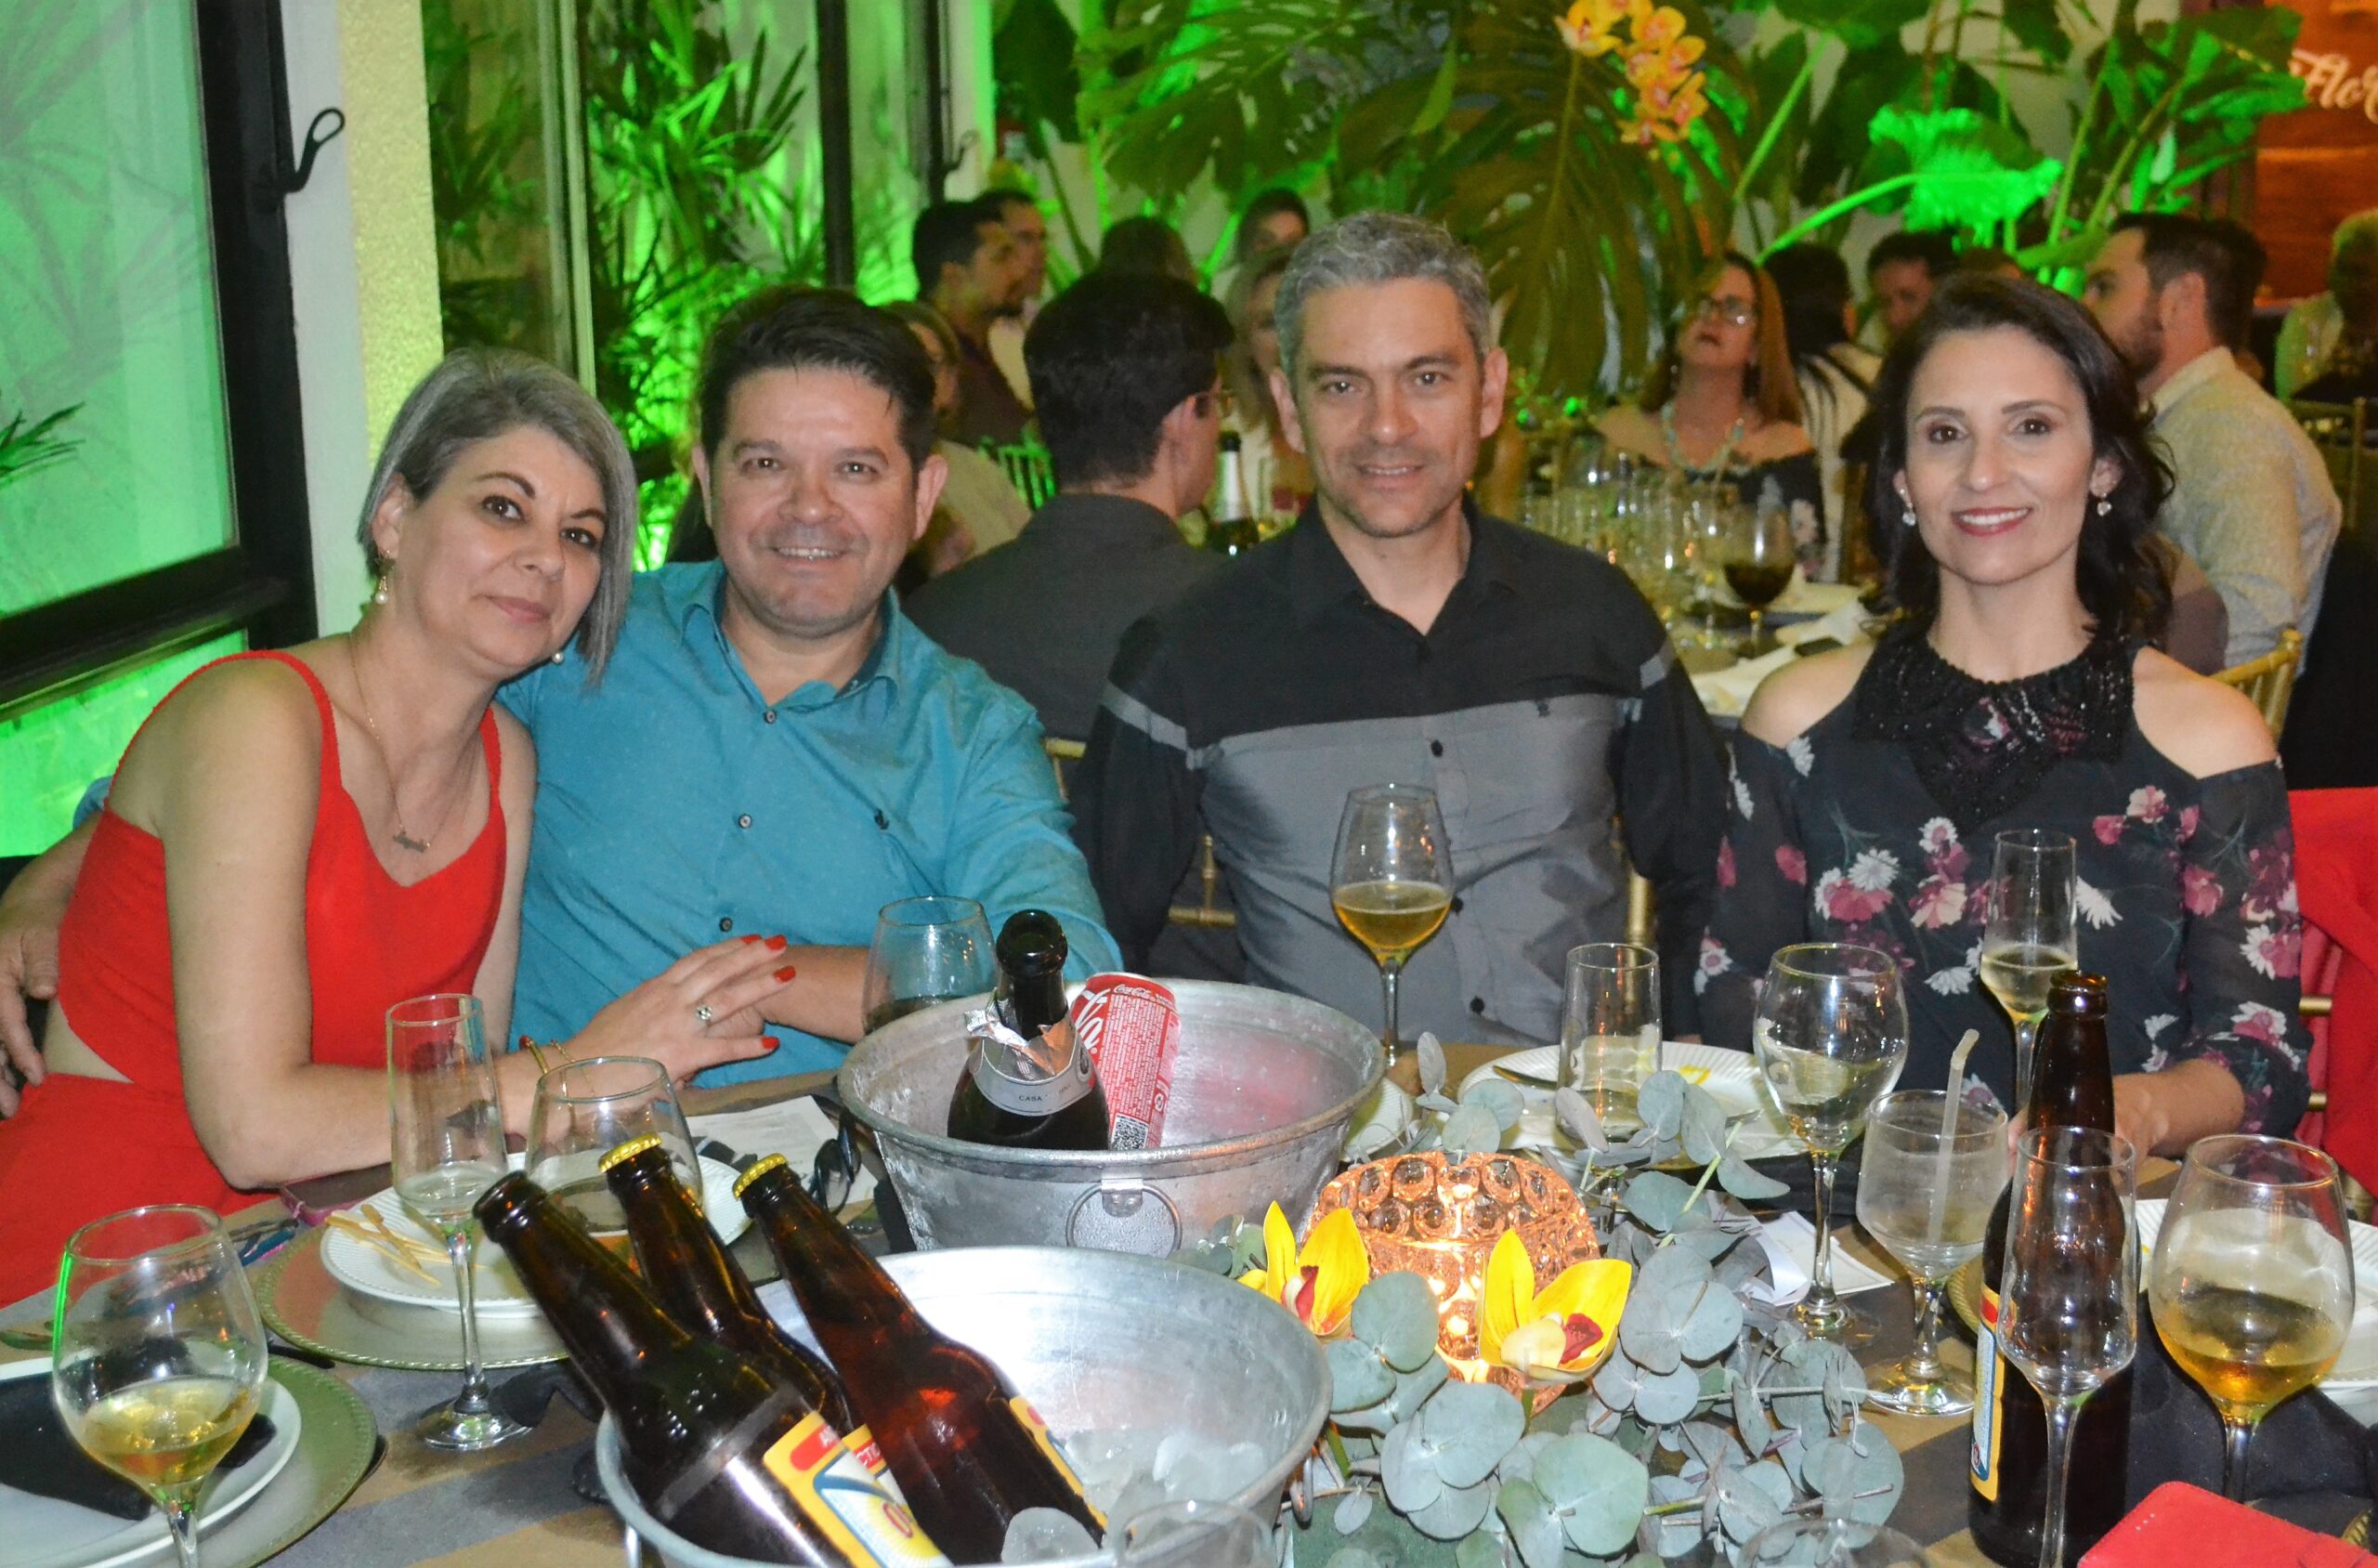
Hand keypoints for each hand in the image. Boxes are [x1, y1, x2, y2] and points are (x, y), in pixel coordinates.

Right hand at [0, 879, 63, 1116]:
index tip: (37, 1079)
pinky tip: (5, 1080)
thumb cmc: (42, 919)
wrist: (29, 904)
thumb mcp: (46, 935)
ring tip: (5, 1107)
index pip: (5, 1025)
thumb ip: (45, 963)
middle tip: (8, 1111)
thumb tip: (46, 992)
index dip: (21, 1053)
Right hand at [569, 935, 800, 1084]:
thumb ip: (651, 1009)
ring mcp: (678, 1026)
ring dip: (761, 986)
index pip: (697, 960)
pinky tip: (772, 1043)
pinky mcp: (682, 1055)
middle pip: (718, 970)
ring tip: (788, 975)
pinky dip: (749, 1046)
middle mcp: (670, 1000)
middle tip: (780, 943)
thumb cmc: (596, 1047)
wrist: (577, 1072)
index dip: (725, 948)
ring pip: (727, 999)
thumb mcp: (624, 1015)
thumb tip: (663, 1011)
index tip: (748, 938)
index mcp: (656, 989)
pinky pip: (723, 1048)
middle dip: (752, 955)